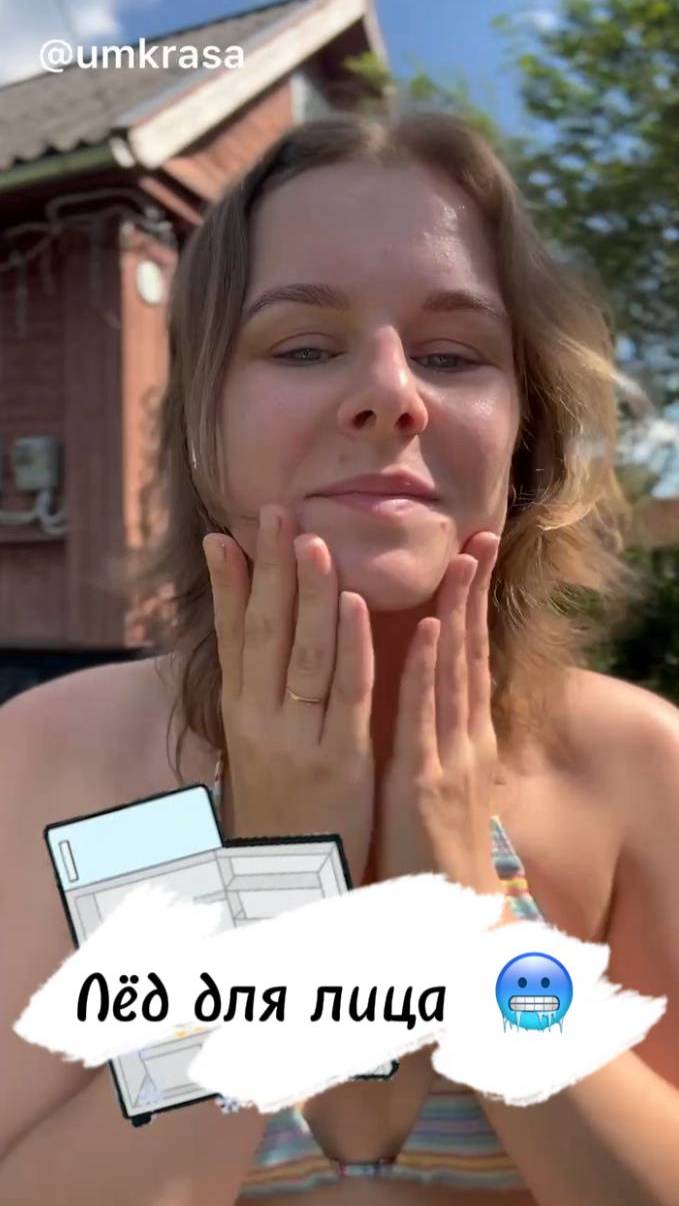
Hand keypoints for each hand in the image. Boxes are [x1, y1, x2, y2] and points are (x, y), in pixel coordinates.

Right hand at [203, 504, 374, 886]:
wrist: (291, 885)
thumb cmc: (280, 811)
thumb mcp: (256, 752)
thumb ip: (256, 700)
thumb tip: (249, 649)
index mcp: (240, 716)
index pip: (231, 637)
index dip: (228, 585)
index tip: (224, 535)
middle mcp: (260, 722)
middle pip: (264, 632)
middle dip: (269, 569)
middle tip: (275, 513)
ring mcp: (299, 739)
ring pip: (303, 653)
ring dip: (308, 593)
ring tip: (312, 539)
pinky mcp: (341, 759)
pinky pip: (347, 693)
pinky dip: (351, 645)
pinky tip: (354, 603)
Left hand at [376, 532, 503, 891]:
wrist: (443, 920)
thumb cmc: (431, 851)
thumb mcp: (439, 786)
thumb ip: (437, 742)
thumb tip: (429, 705)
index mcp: (464, 738)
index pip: (467, 658)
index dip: (469, 606)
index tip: (469, 556)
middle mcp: (465, 738)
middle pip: (470, 652)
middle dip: (474, 593)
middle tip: (480, 536)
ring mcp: (450, 756)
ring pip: (455, 672)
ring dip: (458, 613)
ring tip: (463, 559)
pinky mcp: (426, 781)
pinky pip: (427, 715)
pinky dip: (431, 670)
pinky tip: (435, 630)